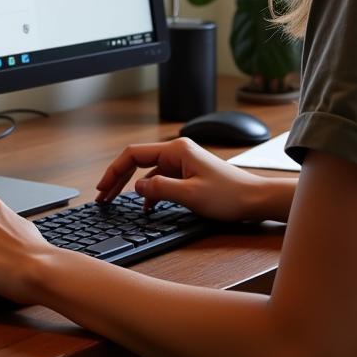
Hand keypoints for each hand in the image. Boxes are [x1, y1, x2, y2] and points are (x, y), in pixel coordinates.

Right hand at [95, 137, 264, 221]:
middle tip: (102, 197)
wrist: (256, 199)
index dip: (114, 170)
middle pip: (138, 161)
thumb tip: (136, 187)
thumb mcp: (191, 195)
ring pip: (148, 172)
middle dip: (118, 178)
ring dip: (132, 186)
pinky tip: (146, 206)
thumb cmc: (229, 195)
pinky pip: (161, 180)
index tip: (101, 188)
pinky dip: (150, 192)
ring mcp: (183, 163)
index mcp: (176, 150)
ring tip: (116, 202)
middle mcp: (178, 152)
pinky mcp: (188, 174)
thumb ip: (160, 189)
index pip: (134, 154)